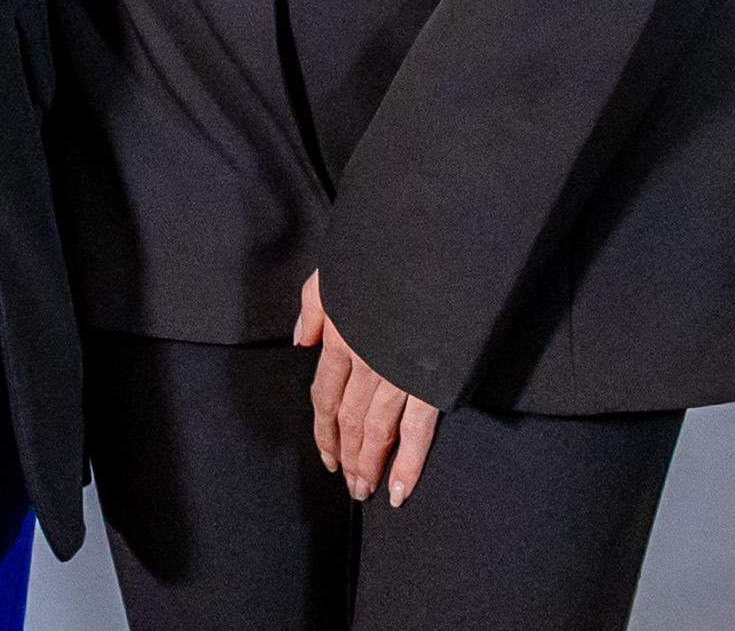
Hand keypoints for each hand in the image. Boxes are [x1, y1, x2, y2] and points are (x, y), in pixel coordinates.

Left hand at [295, 270, 440, 506]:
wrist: (433, 243)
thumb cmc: (381, 254)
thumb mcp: (334, 272)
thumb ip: (314, 309)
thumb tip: (300, 343)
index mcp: (342, 338)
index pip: (325, 396)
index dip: (324, 430)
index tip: (326, 455)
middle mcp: (366, 362)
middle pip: (350, 420)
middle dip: (347, 456)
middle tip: (349, 485)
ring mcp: (398, 374)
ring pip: (377, 431)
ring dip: (369, 465)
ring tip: (366, 490)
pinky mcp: (430, 380)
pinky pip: (416, 430)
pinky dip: (407, 464)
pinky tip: (399, 489)